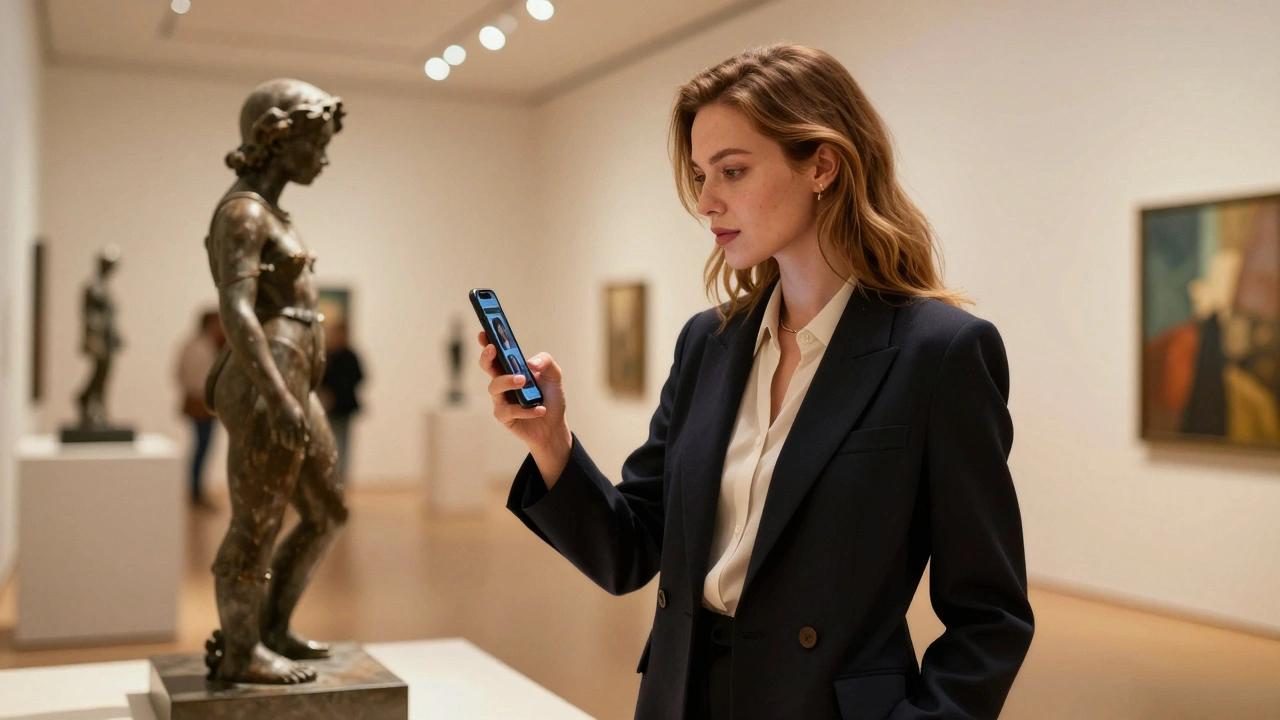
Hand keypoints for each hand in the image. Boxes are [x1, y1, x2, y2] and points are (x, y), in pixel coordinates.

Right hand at [267, 392, 309, 450]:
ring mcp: (283, 426)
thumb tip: (307, 438)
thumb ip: (304, 424)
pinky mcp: (274, 426)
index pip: (303, 438)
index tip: (300, 446)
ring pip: (285, 442)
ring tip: (286, 446)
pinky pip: (275, 438)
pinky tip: (277, 440)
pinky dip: (276, 440)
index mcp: (300, 422)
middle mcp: (292, 425)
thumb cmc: (289, 404)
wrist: (277, 397)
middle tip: (293, 449)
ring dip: (286, 445)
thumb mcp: (300, 413)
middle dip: (294, 447)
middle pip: (295, 441)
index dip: (302, 443)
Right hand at [476, 331, 569, 453]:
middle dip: (487, 357)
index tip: (483, 332)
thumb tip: (531, 363)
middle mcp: (503, 382)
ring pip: (494, 387)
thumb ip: (546, 362)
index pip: (496, 352)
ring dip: (507, 381)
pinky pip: (508, 411)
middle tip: (493, 350)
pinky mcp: (504, 417)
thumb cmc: (550, 397)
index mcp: (512, 368)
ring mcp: (501, 399)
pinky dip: (525, 410)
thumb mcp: (554, 376)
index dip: (487, 341)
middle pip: (487, 366)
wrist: (554, 426)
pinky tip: (540, 409)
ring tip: (523, 380)